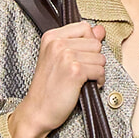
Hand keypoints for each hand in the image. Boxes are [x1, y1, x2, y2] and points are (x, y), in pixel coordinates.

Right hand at [7, 22, 105, 137]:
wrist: (38, 110)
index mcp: (51, 37)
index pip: (85, 27)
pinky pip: (100, 71)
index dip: (88, 44)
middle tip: (80, 72)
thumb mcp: (60, 58)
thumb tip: (100, 30)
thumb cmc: (48, 87)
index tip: (80, 57)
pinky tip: (86, 86)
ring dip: (96, 71)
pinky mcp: (75, 71)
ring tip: (82, 79)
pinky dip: (98, 81)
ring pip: (100, 57)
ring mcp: (66, 56)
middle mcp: (58, 43)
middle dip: (93, 59)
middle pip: (95, 43)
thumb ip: (81, 41)